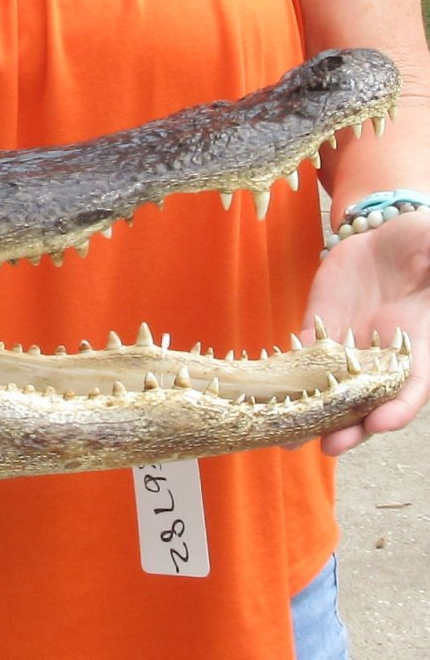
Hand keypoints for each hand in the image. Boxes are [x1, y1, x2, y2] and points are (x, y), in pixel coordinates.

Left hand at [301, 211, 429, 454]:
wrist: (385, 239)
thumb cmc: (422, 247)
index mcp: (420, 344)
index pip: (412, 387)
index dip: (399, 408)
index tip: (381, 423)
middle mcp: (383, 354)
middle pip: (367, 400)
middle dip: (349, 426)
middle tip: (329, 446)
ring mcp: (350, 344)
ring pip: (330, 387)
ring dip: (311, 413)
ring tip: (288, 439)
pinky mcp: (321, 327)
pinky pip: (303, 354)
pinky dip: (288, 373)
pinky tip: (270, 392)